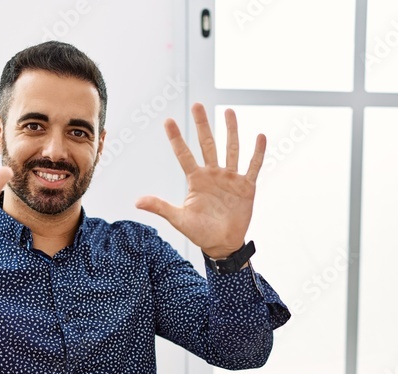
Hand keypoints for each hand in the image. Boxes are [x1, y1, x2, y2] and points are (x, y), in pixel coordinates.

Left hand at [135, 103, 265, 257]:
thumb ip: (161, 207)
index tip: (168, 121)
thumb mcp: (179, 219)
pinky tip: (260, 137)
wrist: (223, 244)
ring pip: (231, 149)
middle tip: (198, 105)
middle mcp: (213, 174)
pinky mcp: (246, 186)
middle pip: (207, 144)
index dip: (176, 138)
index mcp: (196, 180)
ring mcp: (230, 178)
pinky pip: (253, 166)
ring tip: (229, 111)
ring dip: (230, 131)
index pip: (184, 154)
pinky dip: (257, 153)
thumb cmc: (200, 232)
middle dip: (203, 125)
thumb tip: (136, 202)